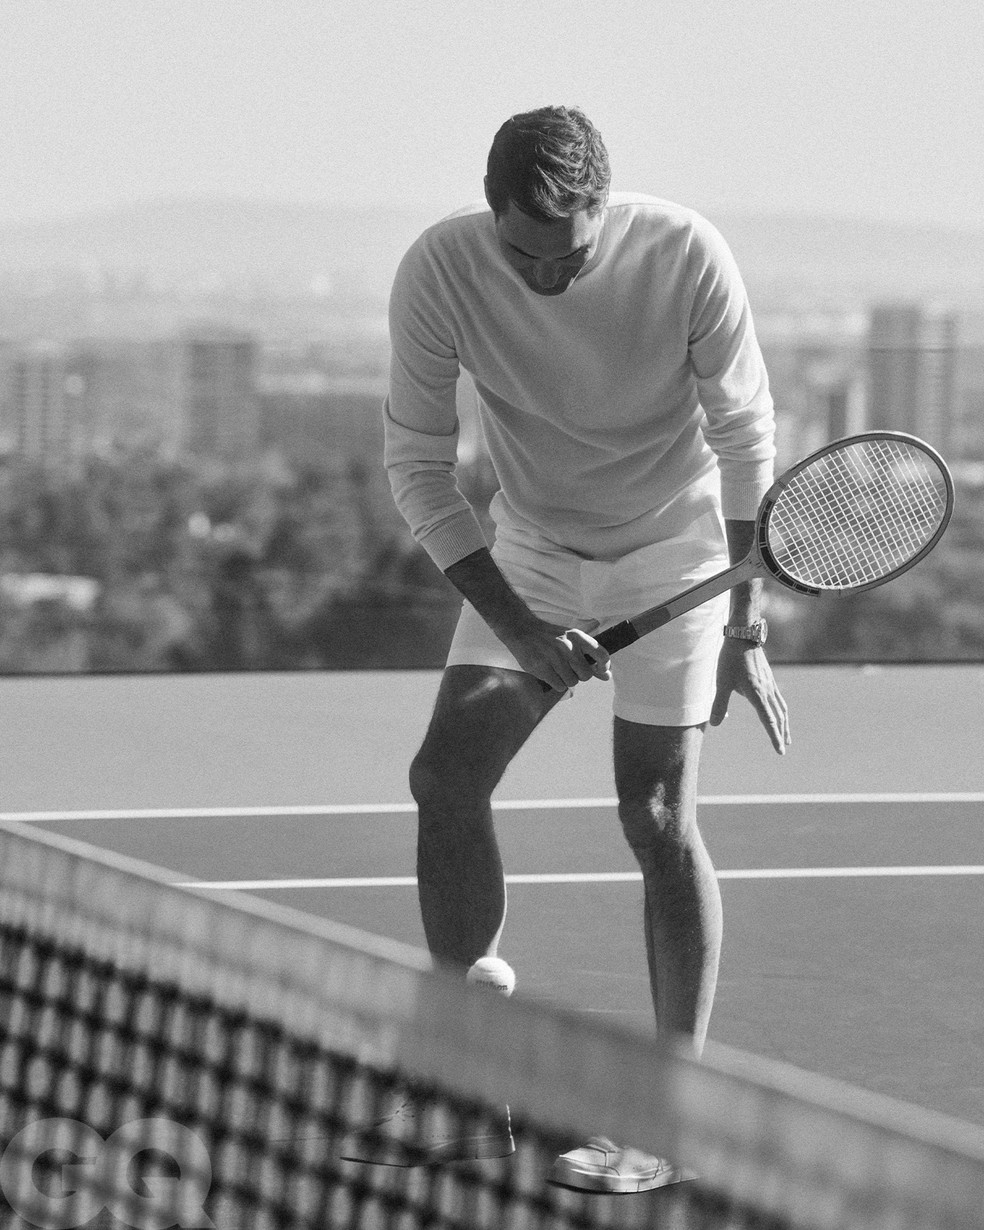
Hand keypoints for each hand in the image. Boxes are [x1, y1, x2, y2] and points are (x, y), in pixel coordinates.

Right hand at [503, 620, 611, 692]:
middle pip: (586, 675)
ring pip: (572, 682)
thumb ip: (589, 656)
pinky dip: (556, 683)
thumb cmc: (550, 637)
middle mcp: (567, 646)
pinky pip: (559, 686)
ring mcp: (554, 657)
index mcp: (577, 636)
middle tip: (569, 669)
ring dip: (566, 680)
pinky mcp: (542, 668)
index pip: (602, 655)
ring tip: (557, 669)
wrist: (522, 630)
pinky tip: (549, 673)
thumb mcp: (571, 639)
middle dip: (579, 676)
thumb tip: (606, 676)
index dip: (604, 667)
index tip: (600, 671)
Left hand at [709, 640, 790, 754]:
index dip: (775, 737)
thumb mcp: (722, 682)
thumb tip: (715, 724)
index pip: (769, 721)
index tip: (780, 750)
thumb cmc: (731, 659)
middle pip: (779, 717)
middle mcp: (767, 691)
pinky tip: (777, 712)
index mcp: (757, 694)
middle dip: (781, 733)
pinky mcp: (769, 678)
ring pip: (781, 708)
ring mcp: (770, 684)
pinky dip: (781, 710)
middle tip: (785, 747)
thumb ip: (719, 704)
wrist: (743, 636)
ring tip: (785, 734)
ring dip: (784, 723)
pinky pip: (779, 699)